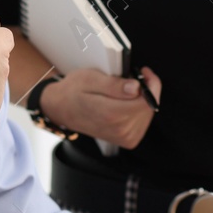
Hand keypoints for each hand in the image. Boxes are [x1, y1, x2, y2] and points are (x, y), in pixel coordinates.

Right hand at [40, 66, 161, 149]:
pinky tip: (126, 103)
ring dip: (141, 99)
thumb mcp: (90, 79)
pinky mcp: (128, 140)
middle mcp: (120, 130)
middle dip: (144, 90)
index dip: (150, 83)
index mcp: (111, 114)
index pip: (146, 100)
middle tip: (130, 79)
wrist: (62, 109)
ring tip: (124, 92)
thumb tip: (136, 87)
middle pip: (149, 106)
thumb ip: (114, 84)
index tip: (144, 71)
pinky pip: (143, 121)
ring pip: (148, 113)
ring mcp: (124, 138)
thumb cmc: (74, 91)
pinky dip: (139, 109)